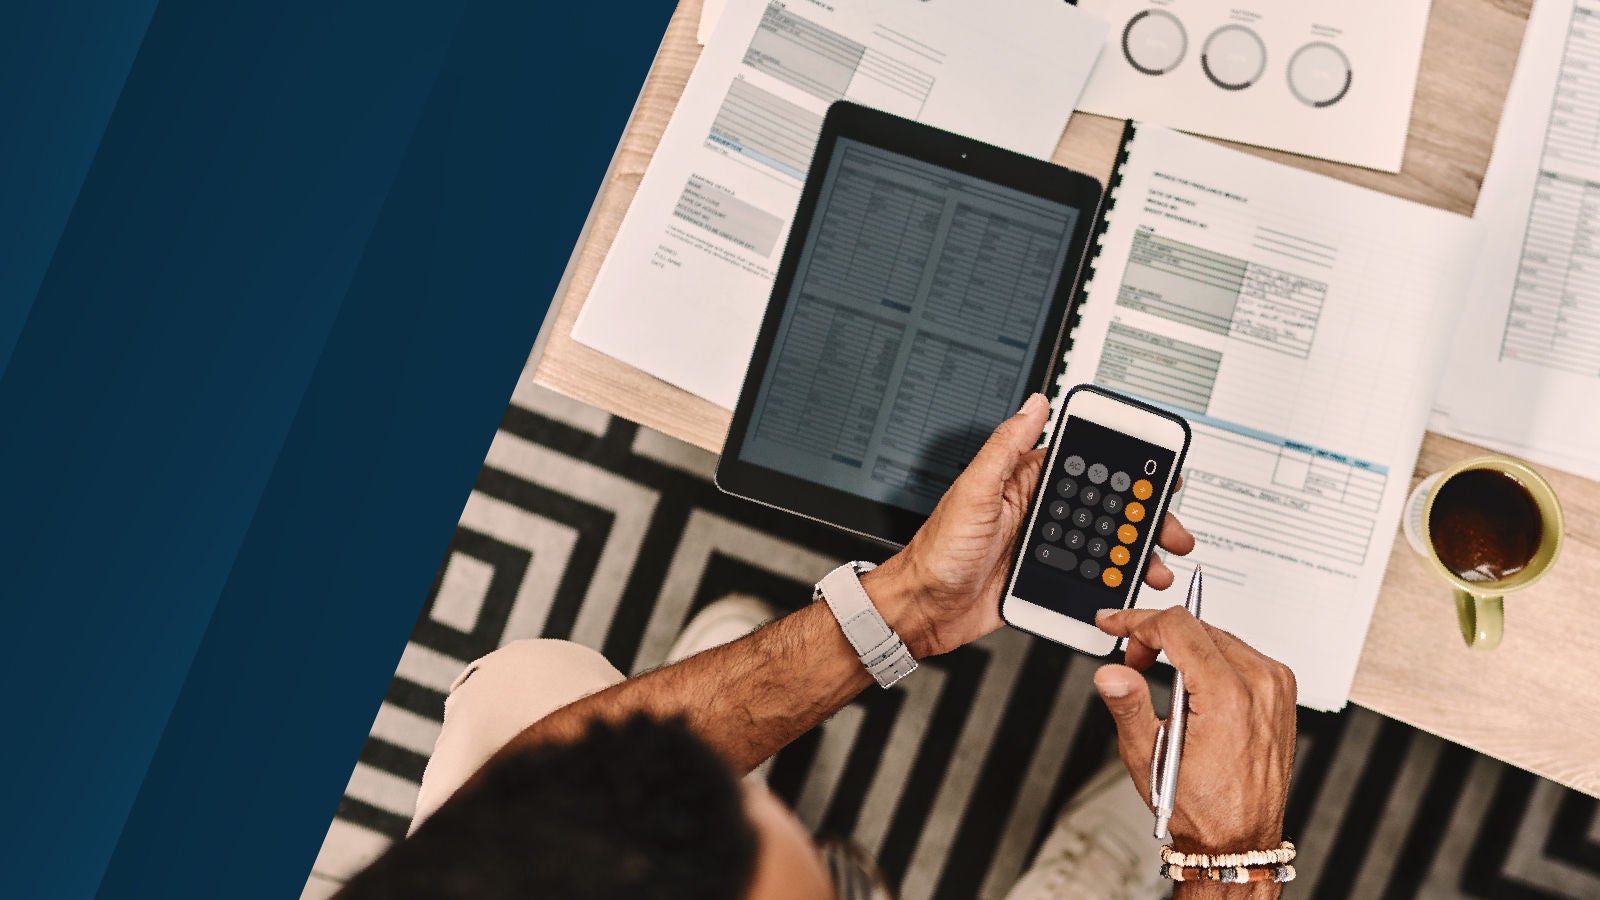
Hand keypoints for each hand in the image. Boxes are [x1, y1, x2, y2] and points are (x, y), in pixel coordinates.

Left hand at [864, 393, 1196, 657]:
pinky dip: (1115, 581)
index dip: (1123, 468)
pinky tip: (1130, 587)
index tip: (1157, 472)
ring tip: (1159, 562)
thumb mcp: (974, 491)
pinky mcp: (1044, 580)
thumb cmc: (937, 550)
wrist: (922, 609)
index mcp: (1023, 484)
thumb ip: (1006, 448)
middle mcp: (1037, 513)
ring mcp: (1043, 548)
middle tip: (1171, 525)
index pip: (1084, 466)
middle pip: (1104, 507)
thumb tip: (1034, 404)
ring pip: (1103, 544)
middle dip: (1142, 515)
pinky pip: (1089, 577)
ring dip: (1136, 551)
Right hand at [1093, 607, 1296, 853]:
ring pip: (1216, 635)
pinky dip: (1208, 656)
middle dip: (1155, 634)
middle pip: (1196, 625)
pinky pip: (1238, 652)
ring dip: (1181, 644)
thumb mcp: (1150, 758)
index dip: (1136, 620)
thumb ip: (1129, 707)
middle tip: (1132, 661)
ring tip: (1159, 674)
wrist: (1240, 836)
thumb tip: (1111, 674)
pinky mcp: (1281, 691)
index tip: (1115, 626)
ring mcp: (1275, 686)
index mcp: (1229, 697)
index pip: (1177, 626)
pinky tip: (1191, 681)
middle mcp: (1259, 684)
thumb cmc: (1202, 806)